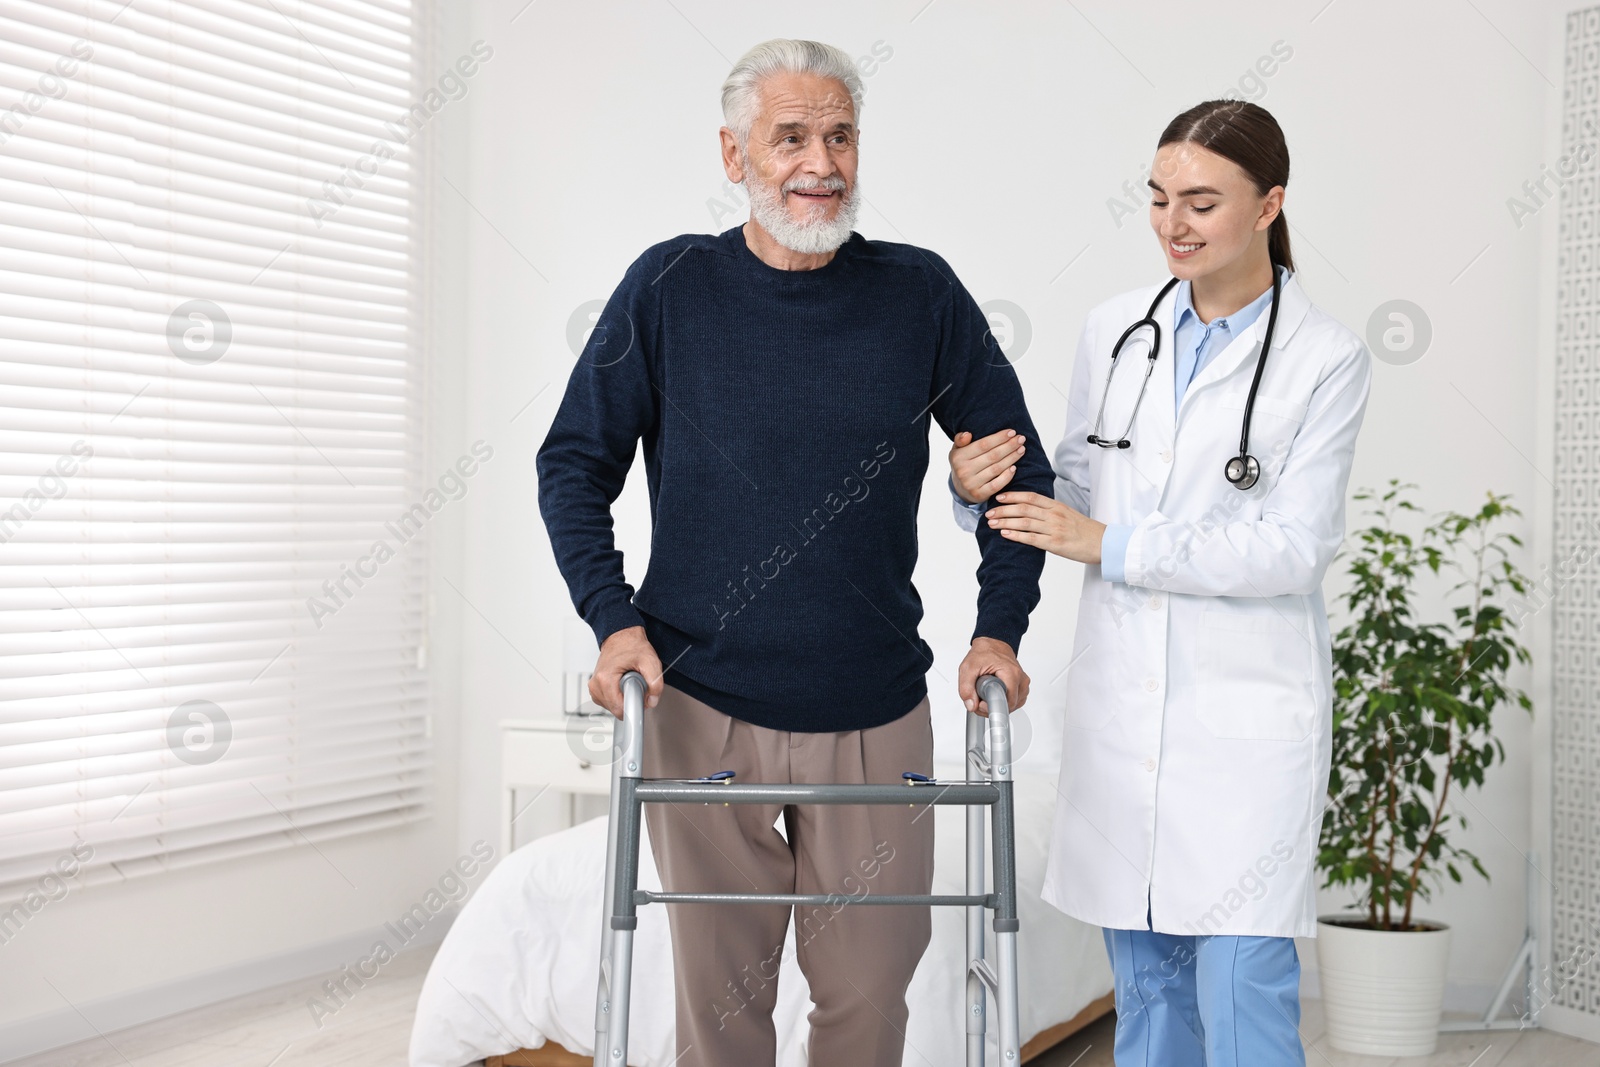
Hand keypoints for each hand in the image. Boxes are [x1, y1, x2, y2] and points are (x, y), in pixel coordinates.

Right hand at [589, 625, 663, 718]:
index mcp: (605, 679)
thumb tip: (652, 701)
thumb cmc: (632, 646)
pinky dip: (618, 697)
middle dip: (630, 701)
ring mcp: (593, 687)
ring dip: (623, 699)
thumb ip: (655, 683)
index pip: (618, 709)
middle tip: (636, 685)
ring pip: (611, 708)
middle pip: (615, 709)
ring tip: (629, 682)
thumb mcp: (650, 661)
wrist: (621, 636)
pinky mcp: (595, 688)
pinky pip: (608, 702)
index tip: (641, 700)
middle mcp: (596, 685)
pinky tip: (623, 685)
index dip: (634, 707)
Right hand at [949, 429, 1024, 503]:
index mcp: (958, 457)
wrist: (960, 490)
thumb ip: (960, 440)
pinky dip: (1006, 476)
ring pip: (996, 469)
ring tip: (1021, 449)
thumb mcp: (957, 450)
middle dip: (1009, 446)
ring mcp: (971, 484)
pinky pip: (996, 485)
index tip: (1012, 432)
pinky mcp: (979, 494)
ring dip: (1011, 458)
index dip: (999, 438)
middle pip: (992, 456)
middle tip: (1021, 439)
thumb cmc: (963, 464)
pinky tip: (1014, 468)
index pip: (983, 445)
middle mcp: (963, 471)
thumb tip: (967, 434)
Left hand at [958, 637, 1029, 716]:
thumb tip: (971, 705)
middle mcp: (1021, 680)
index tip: (980, 703)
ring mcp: (1023, 684)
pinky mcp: (1022, 686)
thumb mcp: (968, 667)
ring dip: (997, 705)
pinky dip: (1003, 701)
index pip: (1006, 703)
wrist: (993, 644)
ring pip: (1012, 706)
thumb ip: (966, 687)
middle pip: (1009, 707)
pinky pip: (1015, 702)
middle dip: (992, 707)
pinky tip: (994, 695)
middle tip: (979, 699)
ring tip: (986, 695)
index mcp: (1011, 674)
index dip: (991, 708)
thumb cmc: (983, 654)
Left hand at [986, 491, 1104, 562]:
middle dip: (1003, 510)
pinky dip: (1016, 536)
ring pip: (1024, 522)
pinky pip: (1031, 538)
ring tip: (992, 523)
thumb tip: (1030, 509)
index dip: (1012, 495)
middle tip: (989, 512)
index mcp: (1056, 505)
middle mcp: (1054, 515)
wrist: (1103, 543)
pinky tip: (1005, 534)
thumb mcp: (1068, 513)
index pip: (1030, 496)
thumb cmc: (1085, 530)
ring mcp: (1054, 529)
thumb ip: (1050, 510)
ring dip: (1005, 522)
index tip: (998, 497)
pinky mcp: (1055, 543)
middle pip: (1023, 508)